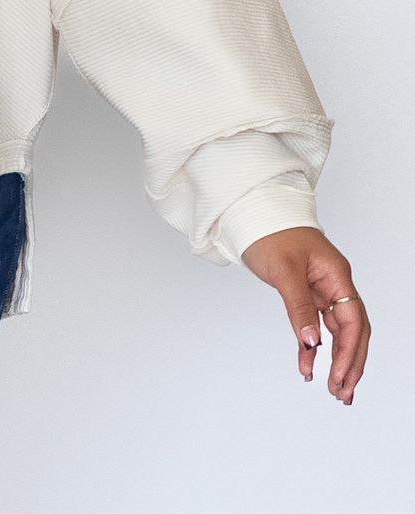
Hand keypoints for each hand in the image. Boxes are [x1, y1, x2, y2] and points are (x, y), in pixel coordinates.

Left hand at [240, 227, 368, 403]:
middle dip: (350, 363)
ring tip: (332, 389)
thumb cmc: (270, 231)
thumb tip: (312, 344)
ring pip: (336, 331)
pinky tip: (307, 365)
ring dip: (335, 359)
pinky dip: (312, 345)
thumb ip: (299, 307)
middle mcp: (334, 283)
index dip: (350, 351)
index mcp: (336, 275)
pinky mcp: (306, 292)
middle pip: (352, 330)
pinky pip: (315, 324)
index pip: (353, 320)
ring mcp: (321, 288)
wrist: (251, 211)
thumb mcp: (284, 270)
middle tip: (342, 393)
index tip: (339, 377)